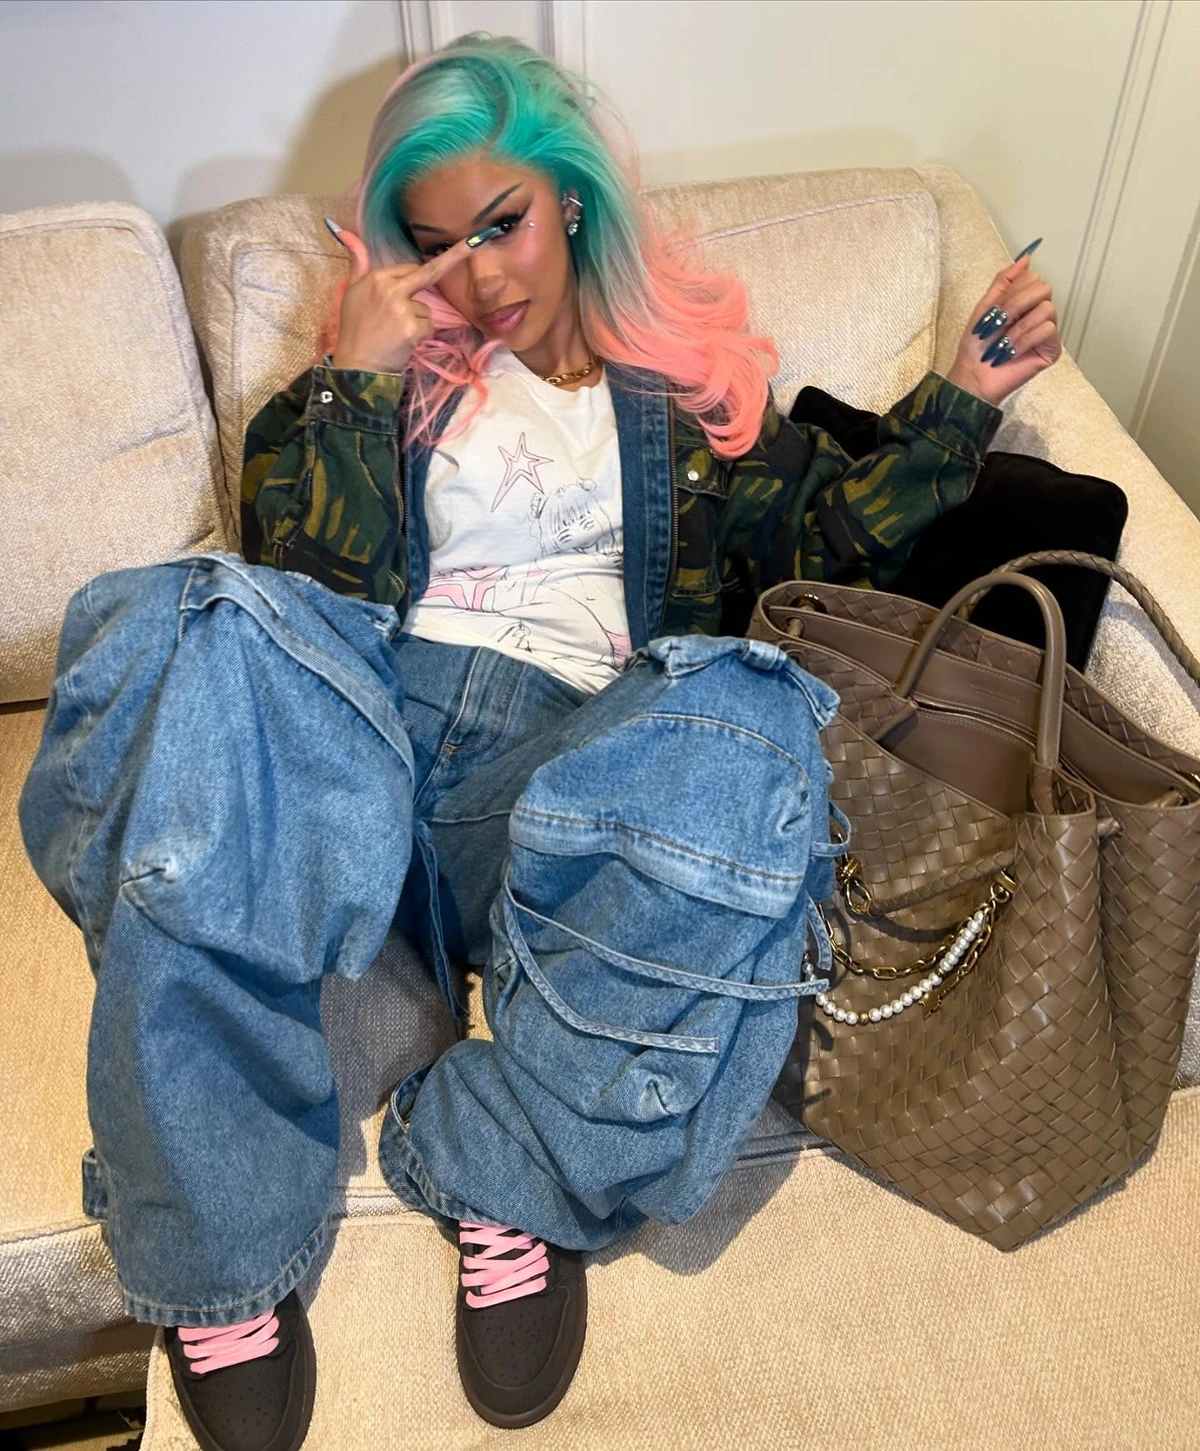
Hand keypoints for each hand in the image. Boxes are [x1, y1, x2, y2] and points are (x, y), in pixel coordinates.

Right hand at [329, 228, 473, 372]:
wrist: (356, 365)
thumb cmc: (354, 330)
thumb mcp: (351, 292)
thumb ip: (357, 263)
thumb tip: (346, 232)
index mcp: (376, 278)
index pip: (409, 268)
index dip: (421, 272)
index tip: (462, 244)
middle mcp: (390, 288)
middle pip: (428, 274)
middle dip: (455, 256)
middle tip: (474, 242)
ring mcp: (402, 308)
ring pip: (426, 308)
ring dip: (417, 320)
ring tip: (396, 333)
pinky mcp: (412, 328)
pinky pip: (428, 325)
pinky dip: (420, 335)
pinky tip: (403, 342)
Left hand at [946, 254, 1061, 407]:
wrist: (974, 375)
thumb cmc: (977, 346)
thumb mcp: (985, 307)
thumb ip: (1004, 281)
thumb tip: (1026, 258)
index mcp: (1023, 301)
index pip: (1032, 277)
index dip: (1013, 291)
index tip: (995, 310)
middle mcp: (1038, 312)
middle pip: (1043, 288)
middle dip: (1016, 305)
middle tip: (998, 324)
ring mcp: (1046, 331)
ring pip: (1047, 309)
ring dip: (1019, 327)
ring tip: (1002, 344)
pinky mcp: (1052, 349)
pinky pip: (1048, 330)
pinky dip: (1025, 340)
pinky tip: (1012, 353)